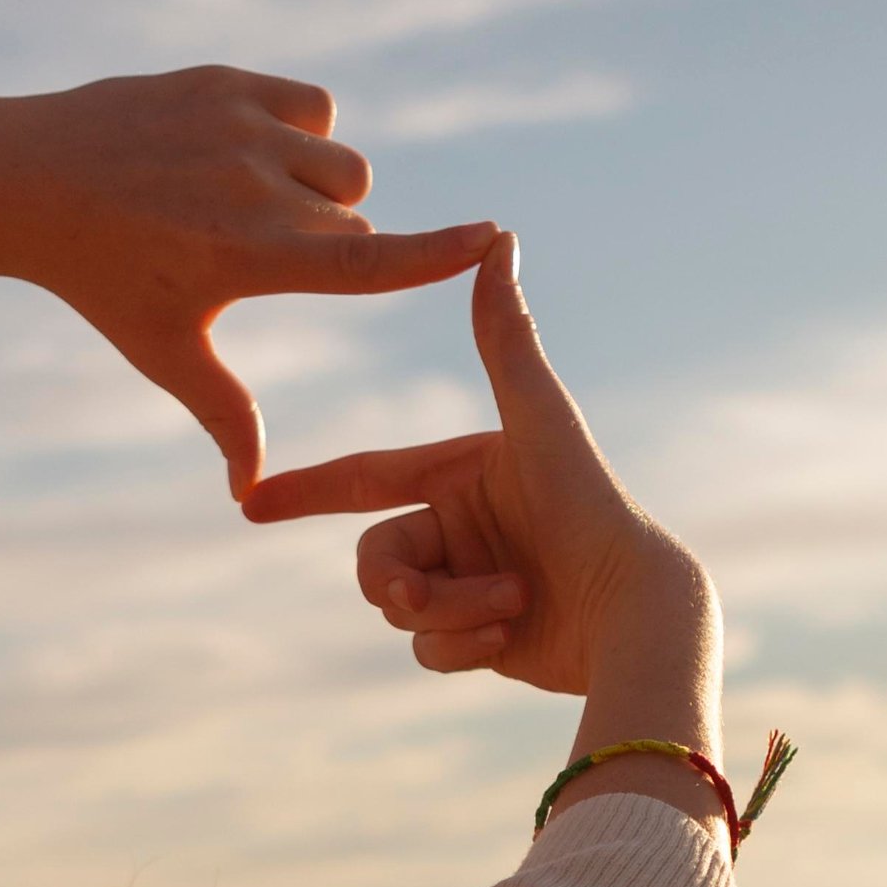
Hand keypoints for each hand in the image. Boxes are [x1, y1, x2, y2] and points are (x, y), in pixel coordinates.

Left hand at [0, 69, 494, 495]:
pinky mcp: (227, 82)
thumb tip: (251, 497)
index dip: (437, 254)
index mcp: (248, 257)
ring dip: (321, 185)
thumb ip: (225, 415)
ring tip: (252, 200)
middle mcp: (253, 187)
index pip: (367, 262)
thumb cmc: (100, 281)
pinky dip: (299, 130)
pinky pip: (315, 106)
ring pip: (342, 161)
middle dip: (331, 238)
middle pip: (358, 216)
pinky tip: (245, 151)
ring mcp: (240, 127)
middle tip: (255, 249)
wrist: (25, 179)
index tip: (494, 238)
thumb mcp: (163, 351)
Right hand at [241, 237, 713, 704]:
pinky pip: (430, 651)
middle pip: (375, 558)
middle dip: (398, 581)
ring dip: (450, 613)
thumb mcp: (539, 419)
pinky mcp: (481, 638)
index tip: (251, 503)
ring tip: (512, 604)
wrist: (635, 610)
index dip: (306, 490)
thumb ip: (505, 336)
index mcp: (460, 474)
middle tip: (416, 595)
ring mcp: (468, 584)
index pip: (364, 478)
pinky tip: (513, 635)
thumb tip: (498, 235)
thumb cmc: (593, 506)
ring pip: (402, 610)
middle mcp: (461, 527)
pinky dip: (466, 647)